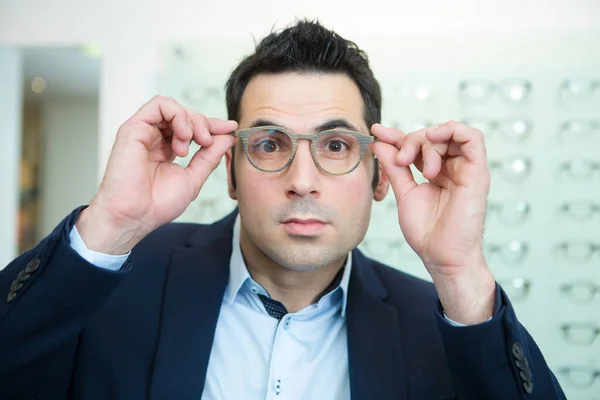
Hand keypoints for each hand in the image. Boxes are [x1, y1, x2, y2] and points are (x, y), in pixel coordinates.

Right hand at [76, 95, 236, 254]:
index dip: (212, 125)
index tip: (231, 129)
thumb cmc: (157, 204)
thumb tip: (227, 137)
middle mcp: (154, 138)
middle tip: (208, 142)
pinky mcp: (133, 127)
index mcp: (167, 149)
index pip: (191, 128)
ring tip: (194, 142)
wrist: (135, 216)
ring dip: (191, 120)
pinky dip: (178, 115)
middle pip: (184, 114)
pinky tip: (183, 136)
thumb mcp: (193, 177)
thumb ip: (209, 156)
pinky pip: (159, 104)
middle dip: (203, 124)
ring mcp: (143, 131)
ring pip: (173, 106)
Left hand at [371, 121, 495, 323]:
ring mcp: (466, 169)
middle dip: (410, 141)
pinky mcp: (478, 172)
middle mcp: (453, 168)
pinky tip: (433, 140)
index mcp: (437, 173)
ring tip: (414, 162)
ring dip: (427, 140)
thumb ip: (395, 167)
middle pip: (432, 136)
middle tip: (400, 160)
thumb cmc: (426, 232)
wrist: (441, 256)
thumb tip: (380, 143)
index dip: (397, 136)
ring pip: (450, 133)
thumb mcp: (404, 193)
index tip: (377, 132)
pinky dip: (451, 130)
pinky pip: (473, 137)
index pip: (418, 145)